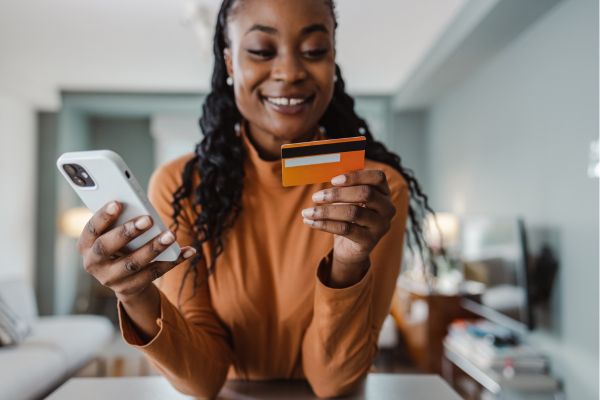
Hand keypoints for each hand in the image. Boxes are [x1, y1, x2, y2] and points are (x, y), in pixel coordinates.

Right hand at [77, 201, 196, 303]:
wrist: (120, 277)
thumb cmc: (118, 243)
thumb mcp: (112, 232)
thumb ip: (119, 220)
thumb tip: (140, 206)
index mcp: (85, 245)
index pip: (91, 229)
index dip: (103, 216)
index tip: (118, 203)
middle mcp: (93, 263)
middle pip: (108, 247)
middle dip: (128, 232)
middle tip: (148, 219)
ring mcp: (110, 279)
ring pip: (133, 263)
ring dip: (154, 248)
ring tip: (171, 235)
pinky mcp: (129, 288)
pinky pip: (154, 274)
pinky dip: (173, 261)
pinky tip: (188, 251)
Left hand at [302, 170, 395, 285]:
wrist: (350, 248)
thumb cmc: (348, 218)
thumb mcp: (348, 200)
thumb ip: (344, 186)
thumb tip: (325, 173)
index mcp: (384, 192)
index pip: (378, 178)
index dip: (356, 176)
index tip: (333, 180)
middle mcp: (387, 208)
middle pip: (365, 193)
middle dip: (337, 194)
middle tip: (316, 196)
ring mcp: (380, 226)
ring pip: (353, 212)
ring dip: (326, 211)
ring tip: (308, 212)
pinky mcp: (370, 241)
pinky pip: (346, 229)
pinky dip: (325, 224)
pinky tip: (310, 222)